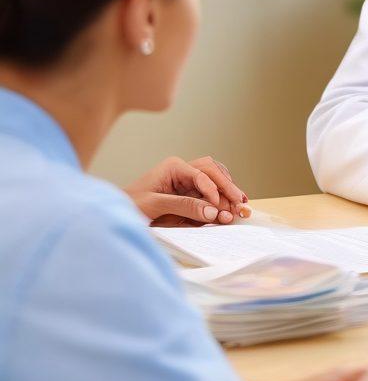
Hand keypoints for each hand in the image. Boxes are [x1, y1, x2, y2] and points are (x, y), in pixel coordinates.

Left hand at [125, 156, 249, 226]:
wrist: (115, 214)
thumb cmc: (129, 206)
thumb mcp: (155, 206)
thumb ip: (184, 207)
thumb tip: (212, 212)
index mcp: (174, 167)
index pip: (202, 174)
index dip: (214, 190)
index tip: (220, 207)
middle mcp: (183, 170)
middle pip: (214, 172)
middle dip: (228, 187)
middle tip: (240, 203)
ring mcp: (187, 180)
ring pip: (215, 178)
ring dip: (228, 190)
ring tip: (240, 204)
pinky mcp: (188, 193)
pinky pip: (210, 191)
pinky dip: (221, 197)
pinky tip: (230, 204)